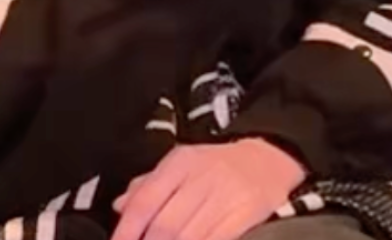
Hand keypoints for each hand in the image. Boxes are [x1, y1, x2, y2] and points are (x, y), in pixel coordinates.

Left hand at [110, 140, 305, 239]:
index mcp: (181, 162)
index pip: (144, 201)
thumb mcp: (183, 165)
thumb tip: (119, 206)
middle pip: (164, 226)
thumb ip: (149, 185)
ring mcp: (228, 194)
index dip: (126, 232)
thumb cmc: (218, 167)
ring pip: (188, 237)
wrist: (271, 159)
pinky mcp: (248, 211)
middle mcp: (203, 175)